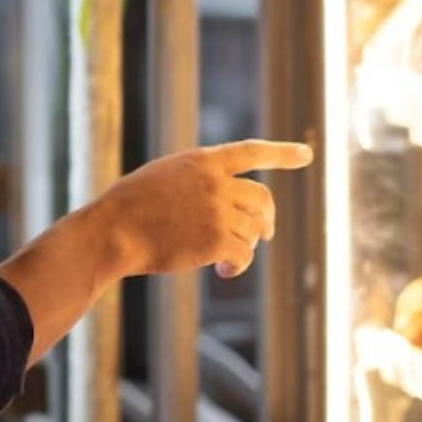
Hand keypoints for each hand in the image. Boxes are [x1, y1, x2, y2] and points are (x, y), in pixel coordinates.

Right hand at [97, 139, 312, 279]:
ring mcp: (218, 210)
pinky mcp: (215, 239)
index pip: (251, 151)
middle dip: (267, 218)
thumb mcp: (167, 175)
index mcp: (203, 160)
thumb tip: (232, 201)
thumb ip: (200, 179)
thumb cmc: (132, 205)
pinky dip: (237, 265)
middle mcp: (216, 182)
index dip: (281, 153)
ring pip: (254, 229)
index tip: (307, 153)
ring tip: (225, 257)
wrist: (114, 230)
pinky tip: (221, 270)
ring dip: (246, 245)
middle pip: (262, 198)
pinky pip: (244, 254)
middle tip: (265, 233)